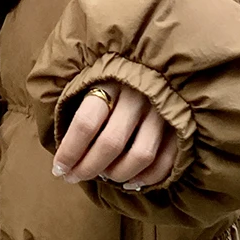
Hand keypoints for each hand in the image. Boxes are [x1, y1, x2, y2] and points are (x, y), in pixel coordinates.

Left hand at [52, 82, 177, 189]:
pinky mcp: (181, 124)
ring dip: (117, 174)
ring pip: (140, 155)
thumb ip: (79, 108)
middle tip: (74, 177)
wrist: (164, 57)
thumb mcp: (92, 78)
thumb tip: (65, 153)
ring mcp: (162, 110)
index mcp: (110, 80)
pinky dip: (147, 178)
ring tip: (103, 176)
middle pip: (111, 143)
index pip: (85, 123)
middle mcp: (138, 95)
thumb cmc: (115, 74)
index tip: (59, 169)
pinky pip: (165, 160)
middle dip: (88, 168)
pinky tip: (130, 182)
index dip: (69, 152)